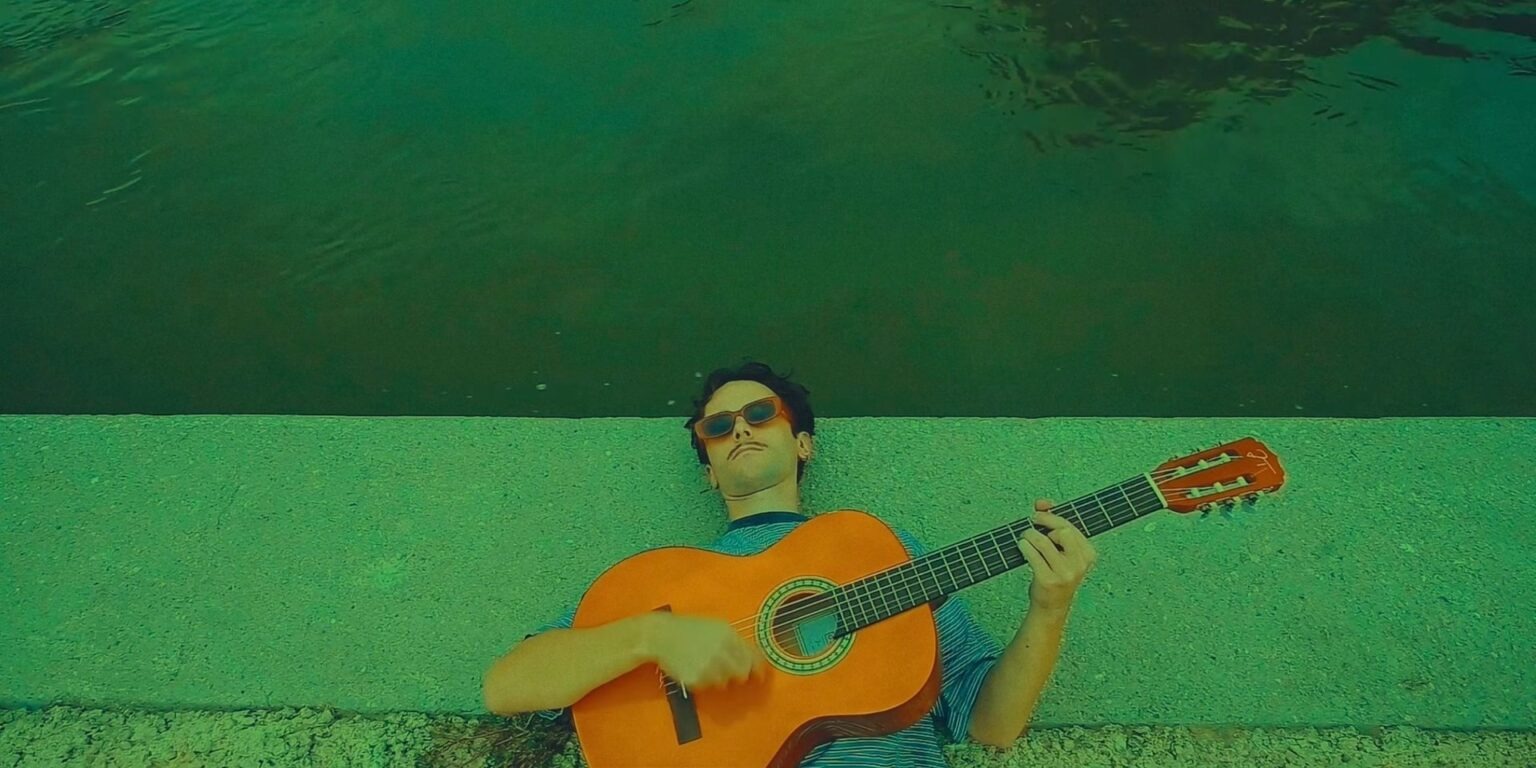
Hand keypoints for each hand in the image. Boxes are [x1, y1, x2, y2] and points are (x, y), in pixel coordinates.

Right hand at [647, 614, 770, 695]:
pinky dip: (704, 680)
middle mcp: (721, 652)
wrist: (661, 635)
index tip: (761, 676)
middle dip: (739, 674)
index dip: (759, 669)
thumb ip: (737, 642)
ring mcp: (708, 667)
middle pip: (741, 673)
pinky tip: (694, 668)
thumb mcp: (717, 627)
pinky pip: (707, 686)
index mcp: (728, 636)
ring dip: (719, 677)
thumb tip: (757, 659)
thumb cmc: (691, 629)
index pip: (752, 657)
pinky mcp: (695, 679)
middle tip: (729, 670)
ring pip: (724, 682)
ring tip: (705, 664)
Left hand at [1017, 498, 1096, 612]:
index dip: (1051, 515)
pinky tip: (1022, 546)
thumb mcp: (1062, 549)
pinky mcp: (1048, 580)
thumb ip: (1054, 524)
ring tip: (1025, 538)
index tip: (1038, 512)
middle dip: (1044, 523)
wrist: (1052, 605)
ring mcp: (1065, 573)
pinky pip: (1032, 554)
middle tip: (1032, 524)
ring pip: (1043, 541)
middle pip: (1062, 531)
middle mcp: (1080, 564)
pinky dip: (1024, 546)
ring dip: (1029, 535)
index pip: (1070, 526)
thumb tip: (1042, 503)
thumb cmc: (1056, 571)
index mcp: (1088, 554)